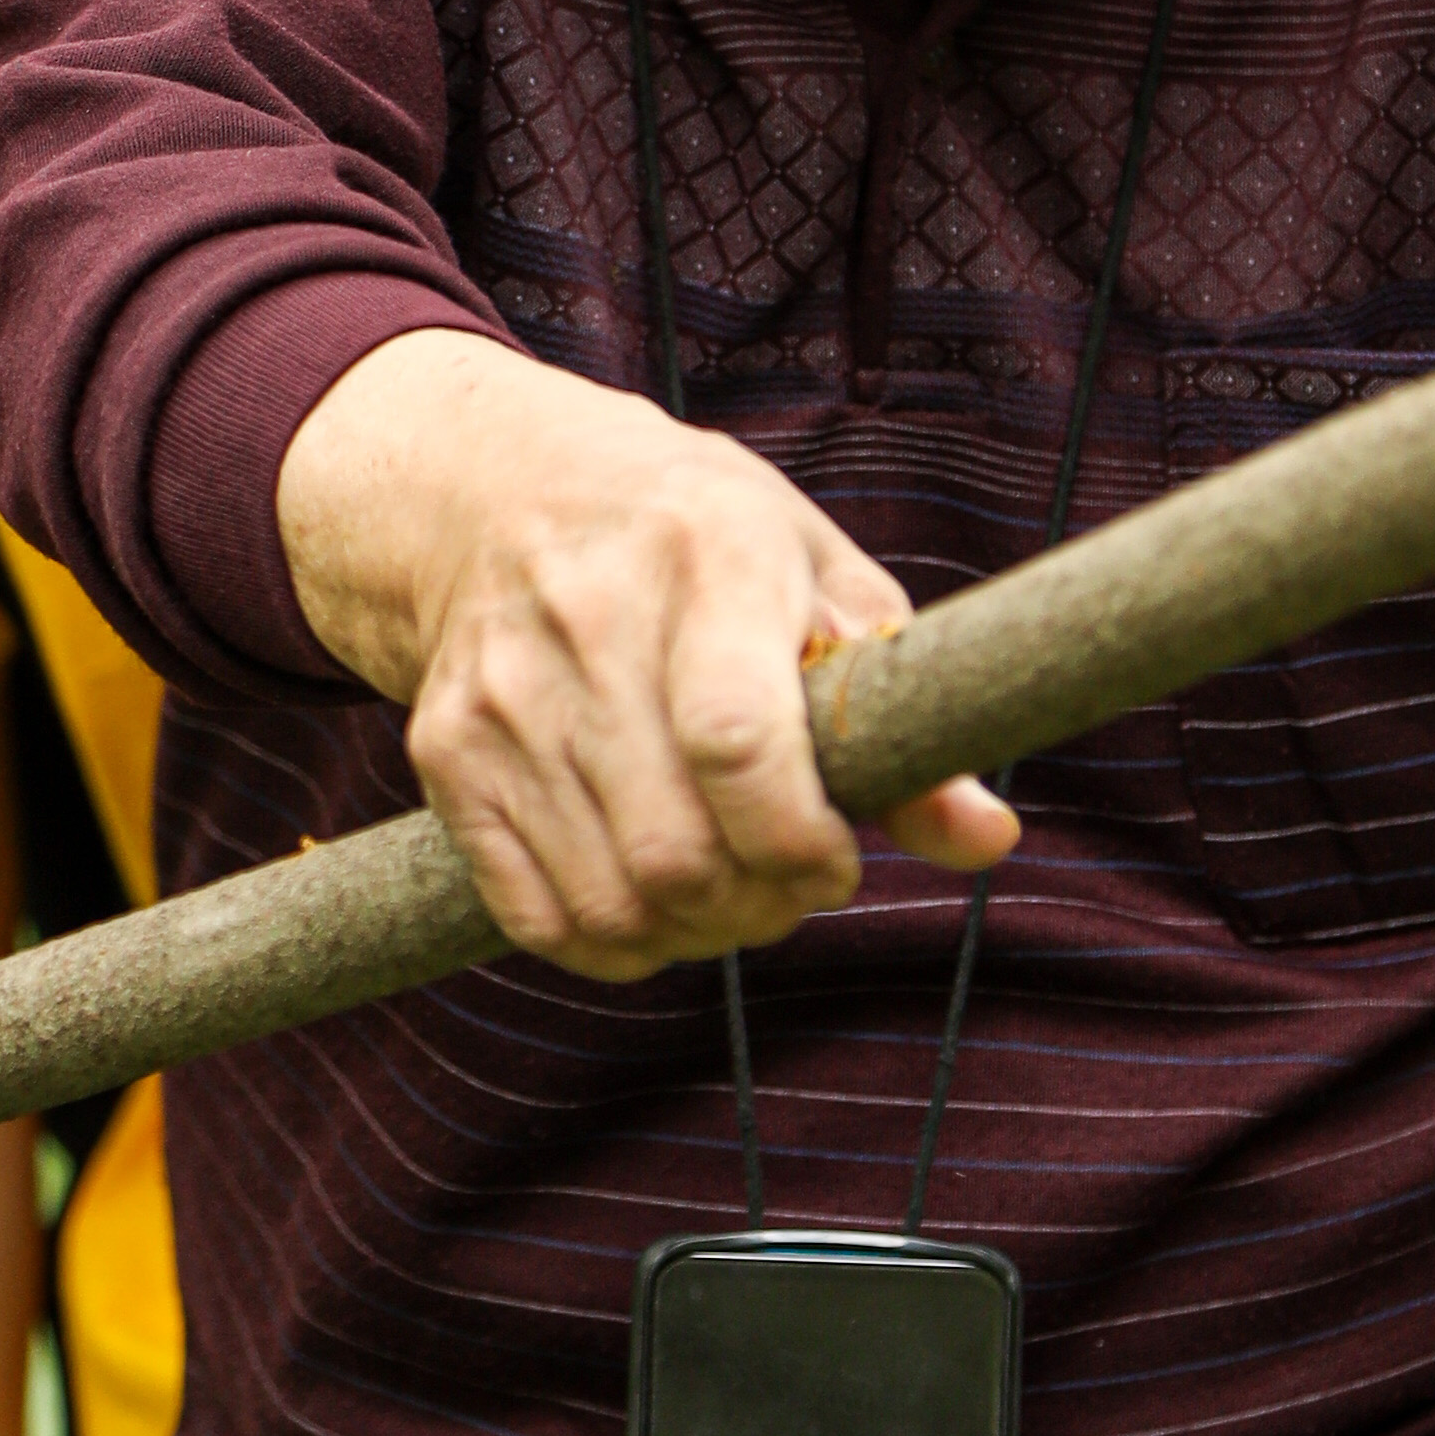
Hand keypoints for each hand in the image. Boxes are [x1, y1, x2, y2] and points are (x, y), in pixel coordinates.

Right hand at [278, 331, 1018, 976]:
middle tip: (795, 882)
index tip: (838, 854)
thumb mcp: (816, 578)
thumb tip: (989, 839)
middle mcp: (587, 618)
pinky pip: (534, 917)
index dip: (801, 840)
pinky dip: (612, 945)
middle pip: (676, 851)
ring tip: (732, 891)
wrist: (498, 490)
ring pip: (611, 903)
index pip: (738, 742)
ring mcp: (501, 692)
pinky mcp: (444, 753)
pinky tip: (654, 901)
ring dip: (695, 934)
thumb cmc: (697, 539)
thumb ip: (904, 713)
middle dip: (762, 904)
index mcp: (708, 549)